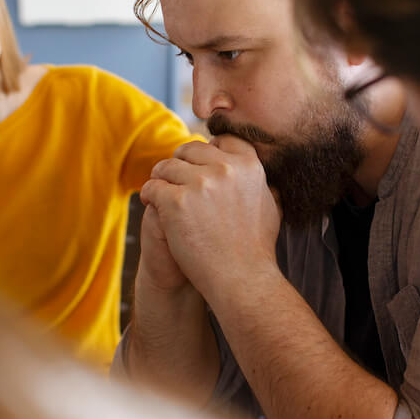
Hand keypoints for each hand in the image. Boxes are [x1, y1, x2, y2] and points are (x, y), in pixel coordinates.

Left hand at [140, 135, 281, 304]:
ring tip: (160, 195)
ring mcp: (200, 183)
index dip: (207, 150)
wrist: (241, 280)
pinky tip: (151, 205)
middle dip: (180, 162)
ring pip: (167, 166)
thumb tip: (254, 165)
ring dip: (161, 178)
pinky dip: (149, 195)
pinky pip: (152, 187)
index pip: (221, 139)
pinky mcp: (176, 201)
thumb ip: (260, 181)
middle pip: (190, 149)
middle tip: (173, 178)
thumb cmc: (255, 248)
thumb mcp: (270, 205)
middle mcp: (225, 168)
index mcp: (249, 165)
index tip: (198, 165)